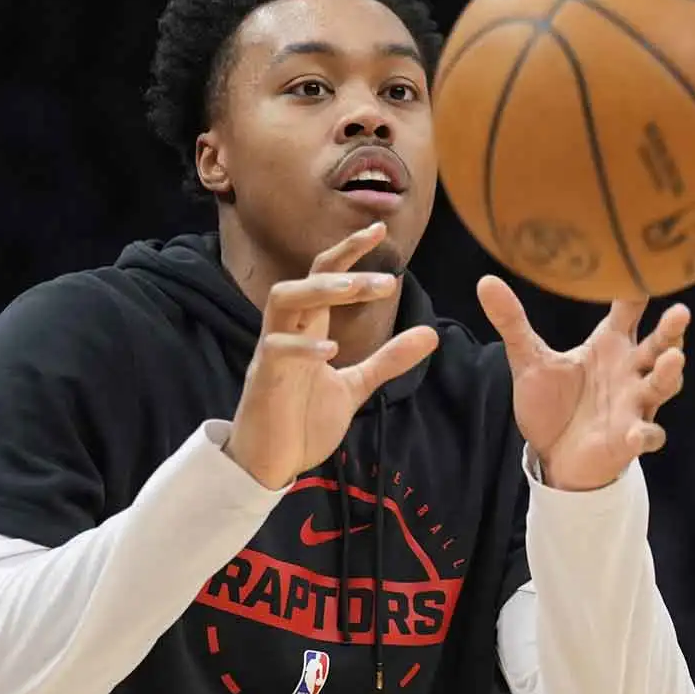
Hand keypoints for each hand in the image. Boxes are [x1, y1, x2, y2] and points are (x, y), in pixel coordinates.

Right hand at [224, 223, 440, 488]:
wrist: (268, 464)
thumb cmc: (302, 420)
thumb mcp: (355, 386)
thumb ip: (388, 359)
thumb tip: (431, 333)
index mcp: (309, 329)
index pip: (326, 275)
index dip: (350, 251)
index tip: (380, 229)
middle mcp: (288, 332)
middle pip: (306, 279)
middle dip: (343, 267)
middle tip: (388, 277)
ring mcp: (273, 354)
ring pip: (284, 301)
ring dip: (320, 291)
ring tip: (355, 290)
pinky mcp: (263, 381)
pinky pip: (276, 351)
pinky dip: (303, 347)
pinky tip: (332, 349)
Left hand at [477, 275, 689, 491]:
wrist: (552, 455)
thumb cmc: (551, 403)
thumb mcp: (528, 360)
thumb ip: (512, 322)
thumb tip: (485, 281)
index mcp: (610, 345)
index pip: (628, 311)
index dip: (635, 291)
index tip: (641, 269)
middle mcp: (629, 370)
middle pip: (658, 345)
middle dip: (671, 330)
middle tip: (680, 312)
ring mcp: (634, 404)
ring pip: (661, 385)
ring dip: (668, 374)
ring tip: (672, 360)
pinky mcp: (629, 439)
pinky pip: (646, 436)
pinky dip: (644, 435)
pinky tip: (635, 435)